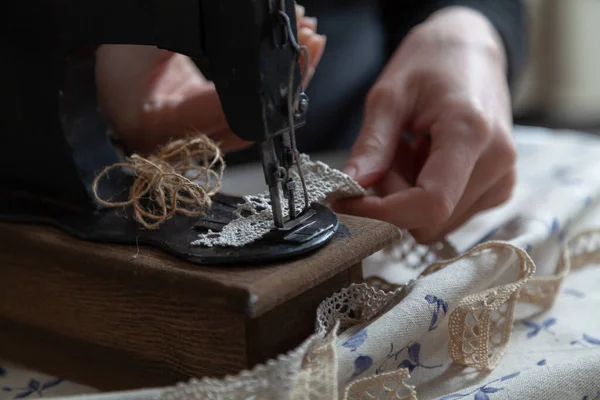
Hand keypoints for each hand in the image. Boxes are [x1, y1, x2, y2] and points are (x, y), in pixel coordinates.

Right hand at [95, 5, 325, 154]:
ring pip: (261, 123)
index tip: (287, 43)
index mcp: (162, 124)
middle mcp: (189, 143)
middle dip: (287, 79)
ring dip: (289, 85)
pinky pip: (255, 119)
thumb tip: (225, 17)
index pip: (227, 106)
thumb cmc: (117, 71)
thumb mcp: (139, 43)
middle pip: (254, 120)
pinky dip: (276, 92)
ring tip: (310, 45)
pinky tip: (293, 64)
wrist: (111, 95)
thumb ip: (178, 33)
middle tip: (309, 39)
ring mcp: (207, 142)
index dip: (262, 77)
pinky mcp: (218, 134)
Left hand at [335, 7, 516, 243]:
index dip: (383, 212)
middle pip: (429, 217)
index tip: (348, 201)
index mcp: (470, 132)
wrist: (472, 50)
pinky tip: (423, 160)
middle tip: (383, 156)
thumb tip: (351, 187)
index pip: (430, 204)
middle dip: (393, 198)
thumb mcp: (389, 96)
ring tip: (406, 151)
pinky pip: (449, 215)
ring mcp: (502, 178)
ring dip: (407, 197)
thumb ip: (372, 145)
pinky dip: (424, 196)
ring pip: (436, 222)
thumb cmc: (432, 63)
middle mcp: (497, 162)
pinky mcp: (498, 188)